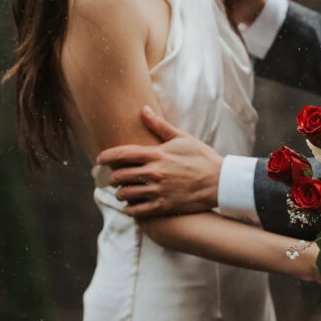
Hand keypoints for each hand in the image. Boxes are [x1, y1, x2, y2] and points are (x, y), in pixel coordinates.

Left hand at [96, 106, 223, 217]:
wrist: (220, 181)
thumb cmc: (202, 157)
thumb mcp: (182, 138)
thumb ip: (159, 126)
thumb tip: (144, 109)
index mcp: (157, 154)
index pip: (122, 154)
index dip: (106, 157)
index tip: (100, 159)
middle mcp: (154, 173)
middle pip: (120, 176)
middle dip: (114, 177)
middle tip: (114, 177)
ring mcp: (158, 191)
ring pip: (126, 194)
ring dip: (121, 193)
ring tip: (123, 191)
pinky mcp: (164, 206)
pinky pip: (137, 211)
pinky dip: (130, 209)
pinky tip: (130, 207)